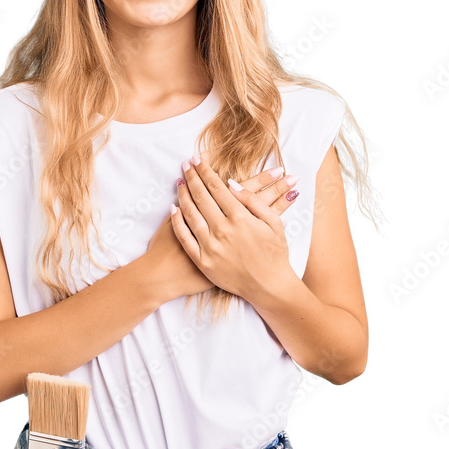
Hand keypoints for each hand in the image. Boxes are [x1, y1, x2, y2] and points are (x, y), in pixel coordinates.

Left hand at [171, 156, 297, 299]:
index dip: (206, 172)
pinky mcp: (203, 262)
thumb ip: (253, 202)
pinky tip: (173, 209)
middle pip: (201, 197)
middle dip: (192, 178)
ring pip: (190, 214)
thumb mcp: (274, 223)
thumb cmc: (275, 254)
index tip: (198, 161)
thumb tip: (232, 184)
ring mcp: (211, 247)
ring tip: (179, 182)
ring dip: (183, 195)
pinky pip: (185, 238)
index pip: (217, 188)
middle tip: (185, 165)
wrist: (269, 287)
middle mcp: (223, 230)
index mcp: (240, 218)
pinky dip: (177, 222)